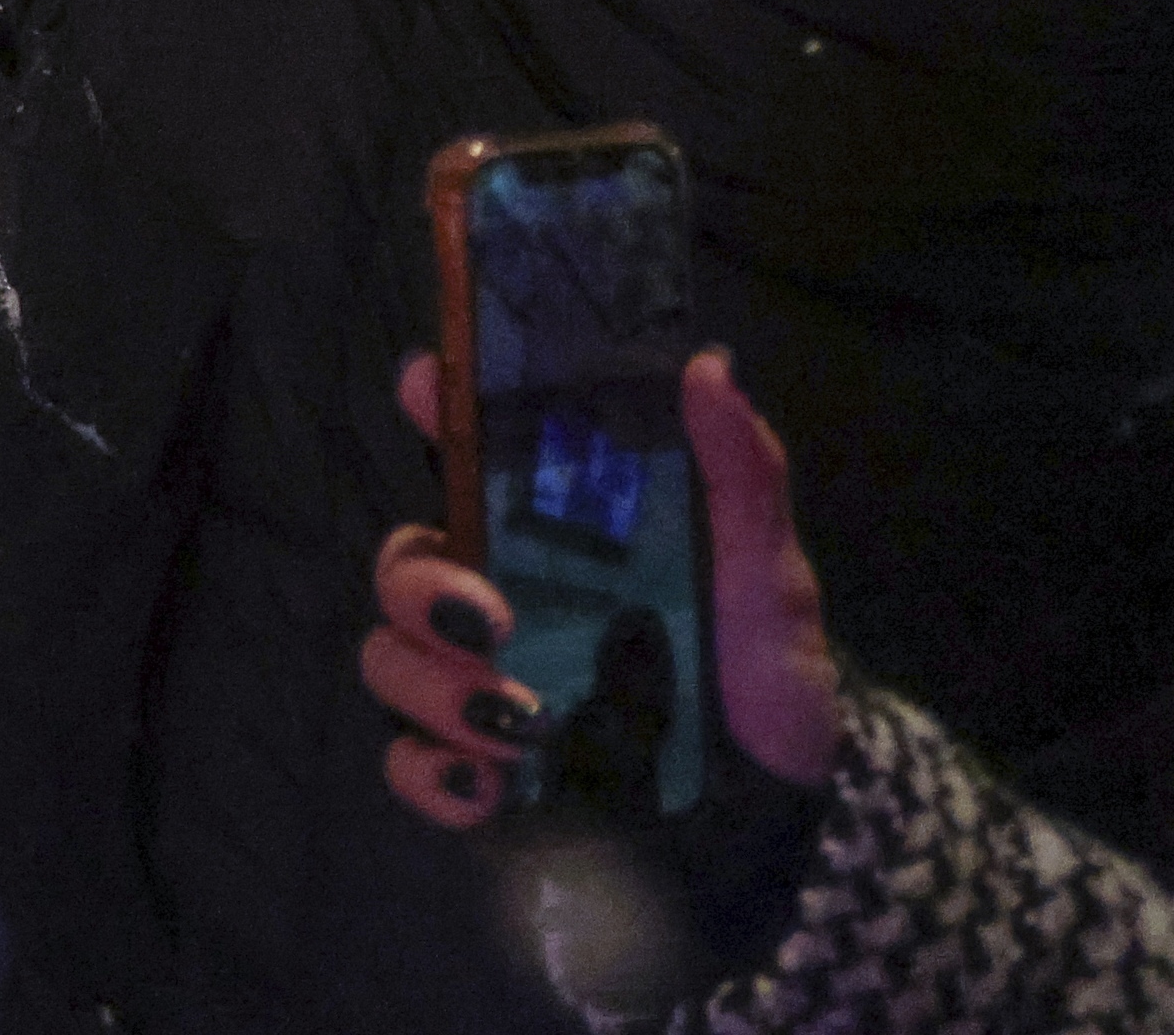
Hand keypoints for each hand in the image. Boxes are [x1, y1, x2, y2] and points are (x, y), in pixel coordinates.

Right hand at [366, 347, 845, 829]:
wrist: (783, 808)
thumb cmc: (769, 672)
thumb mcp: (768, 575)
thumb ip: (741, 476)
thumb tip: (707, 366)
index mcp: (555, 534)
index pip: (469, 450)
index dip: (432, 403)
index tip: (425, 385)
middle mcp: (499, 597)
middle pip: (403, 561)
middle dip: (418, 585)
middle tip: (483, 621)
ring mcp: (478, 683)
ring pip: (390, 658)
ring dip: (432, 687)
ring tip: (517, 725)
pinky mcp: (478, 768)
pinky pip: (408, 764)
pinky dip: (431, 772)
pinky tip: (486, 785)